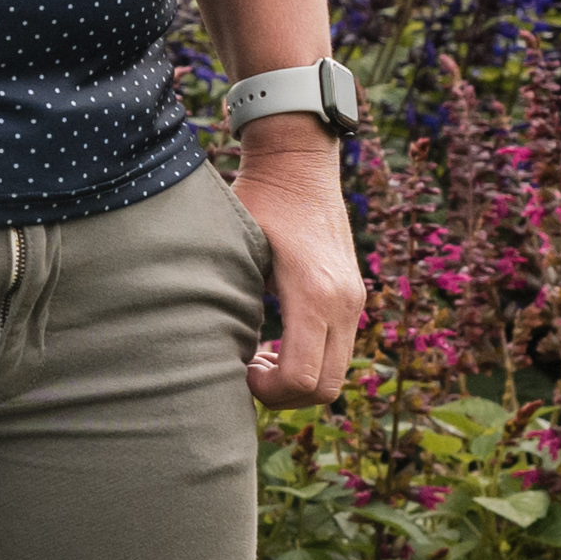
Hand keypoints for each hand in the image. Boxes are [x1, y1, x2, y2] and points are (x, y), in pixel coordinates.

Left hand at [241, 124, 367, 410]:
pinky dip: (310, 361)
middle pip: (325, 388)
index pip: (303, 377)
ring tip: (257, 356)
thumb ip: (229, 300)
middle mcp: (343, 303)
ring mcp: (354, 302)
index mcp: (313, 293)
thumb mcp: (234, 250)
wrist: (299, 164)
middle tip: (246, 371)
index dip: (269, 391)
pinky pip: (339, 353)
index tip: (240, 370)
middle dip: (284, 394)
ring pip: (335, 375)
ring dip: (298, 379)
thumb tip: (206, 351)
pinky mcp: (353, 298)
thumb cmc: (257, 201)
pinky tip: (274, 343)